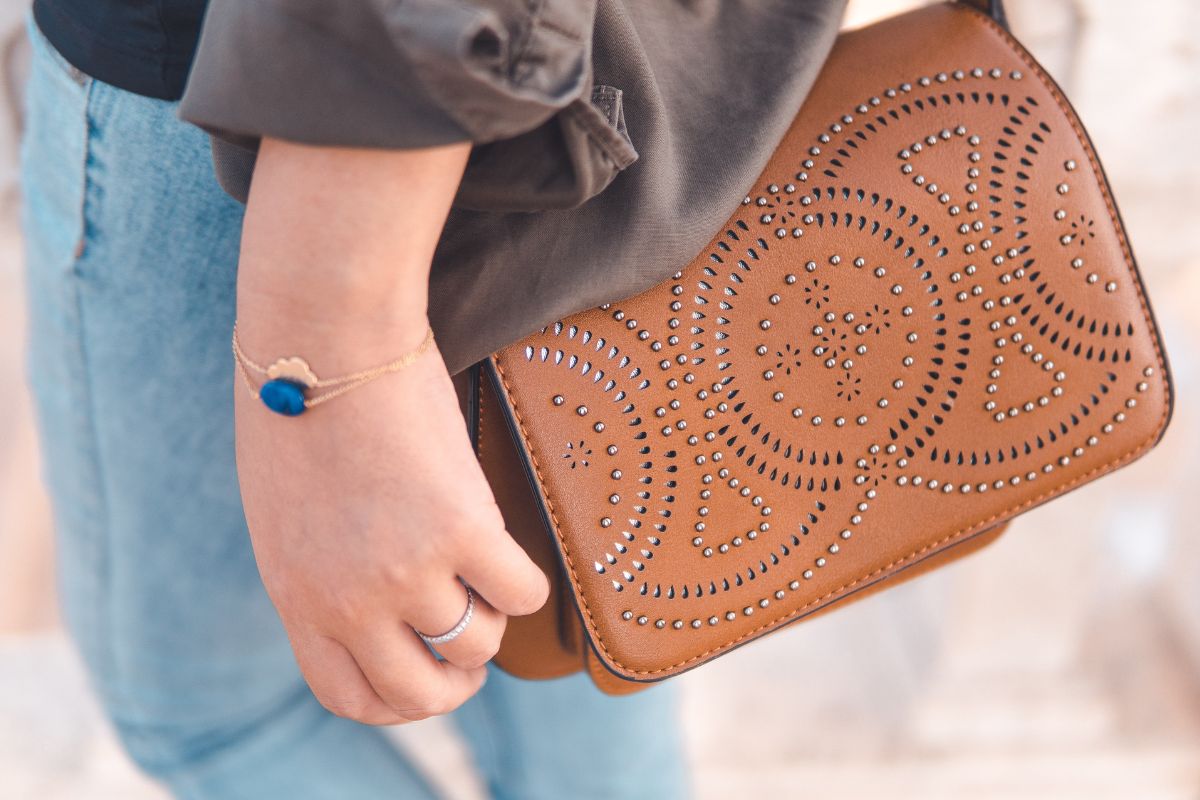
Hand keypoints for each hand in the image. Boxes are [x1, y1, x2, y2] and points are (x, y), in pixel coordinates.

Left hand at [232, 138, 548, 723]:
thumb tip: (374, 609)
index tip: (425, 674)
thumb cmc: (299, 406)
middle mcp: (348, 601)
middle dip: (456, 681)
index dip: (397, 700)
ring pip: (476, 643)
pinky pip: (521, 594)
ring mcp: (406, 572)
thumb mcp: (286, 517)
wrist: (324, 336)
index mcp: (297, 596)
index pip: (349, 695)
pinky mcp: (462, 531)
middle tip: (474, 645)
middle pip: (419, 692)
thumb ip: (322, 576)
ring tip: (484, 573)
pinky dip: (525, 581)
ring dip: (490, 618)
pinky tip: (508, 545)